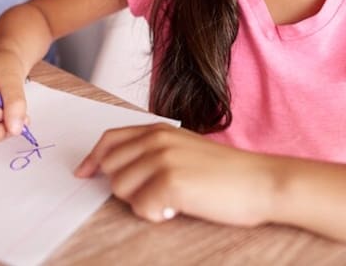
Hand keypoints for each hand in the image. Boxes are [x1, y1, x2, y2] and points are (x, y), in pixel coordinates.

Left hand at [74, 124, 277, 225]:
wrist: (262, 182)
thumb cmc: (226, 173)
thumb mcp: (184, 149)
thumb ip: (153, 152)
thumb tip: (118, 169)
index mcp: (158, 130)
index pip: (110, 140)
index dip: (93, 158)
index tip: (83, 173)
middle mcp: (156, 140)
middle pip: (111, 168)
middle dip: (125, 187)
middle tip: (155, 195)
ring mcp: (162, 160)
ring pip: (121, 189)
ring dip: (141, 202)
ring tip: (170, 201)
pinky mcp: (170, 182)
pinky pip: (141, 208)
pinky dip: (155, 215)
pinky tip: (176, 210)